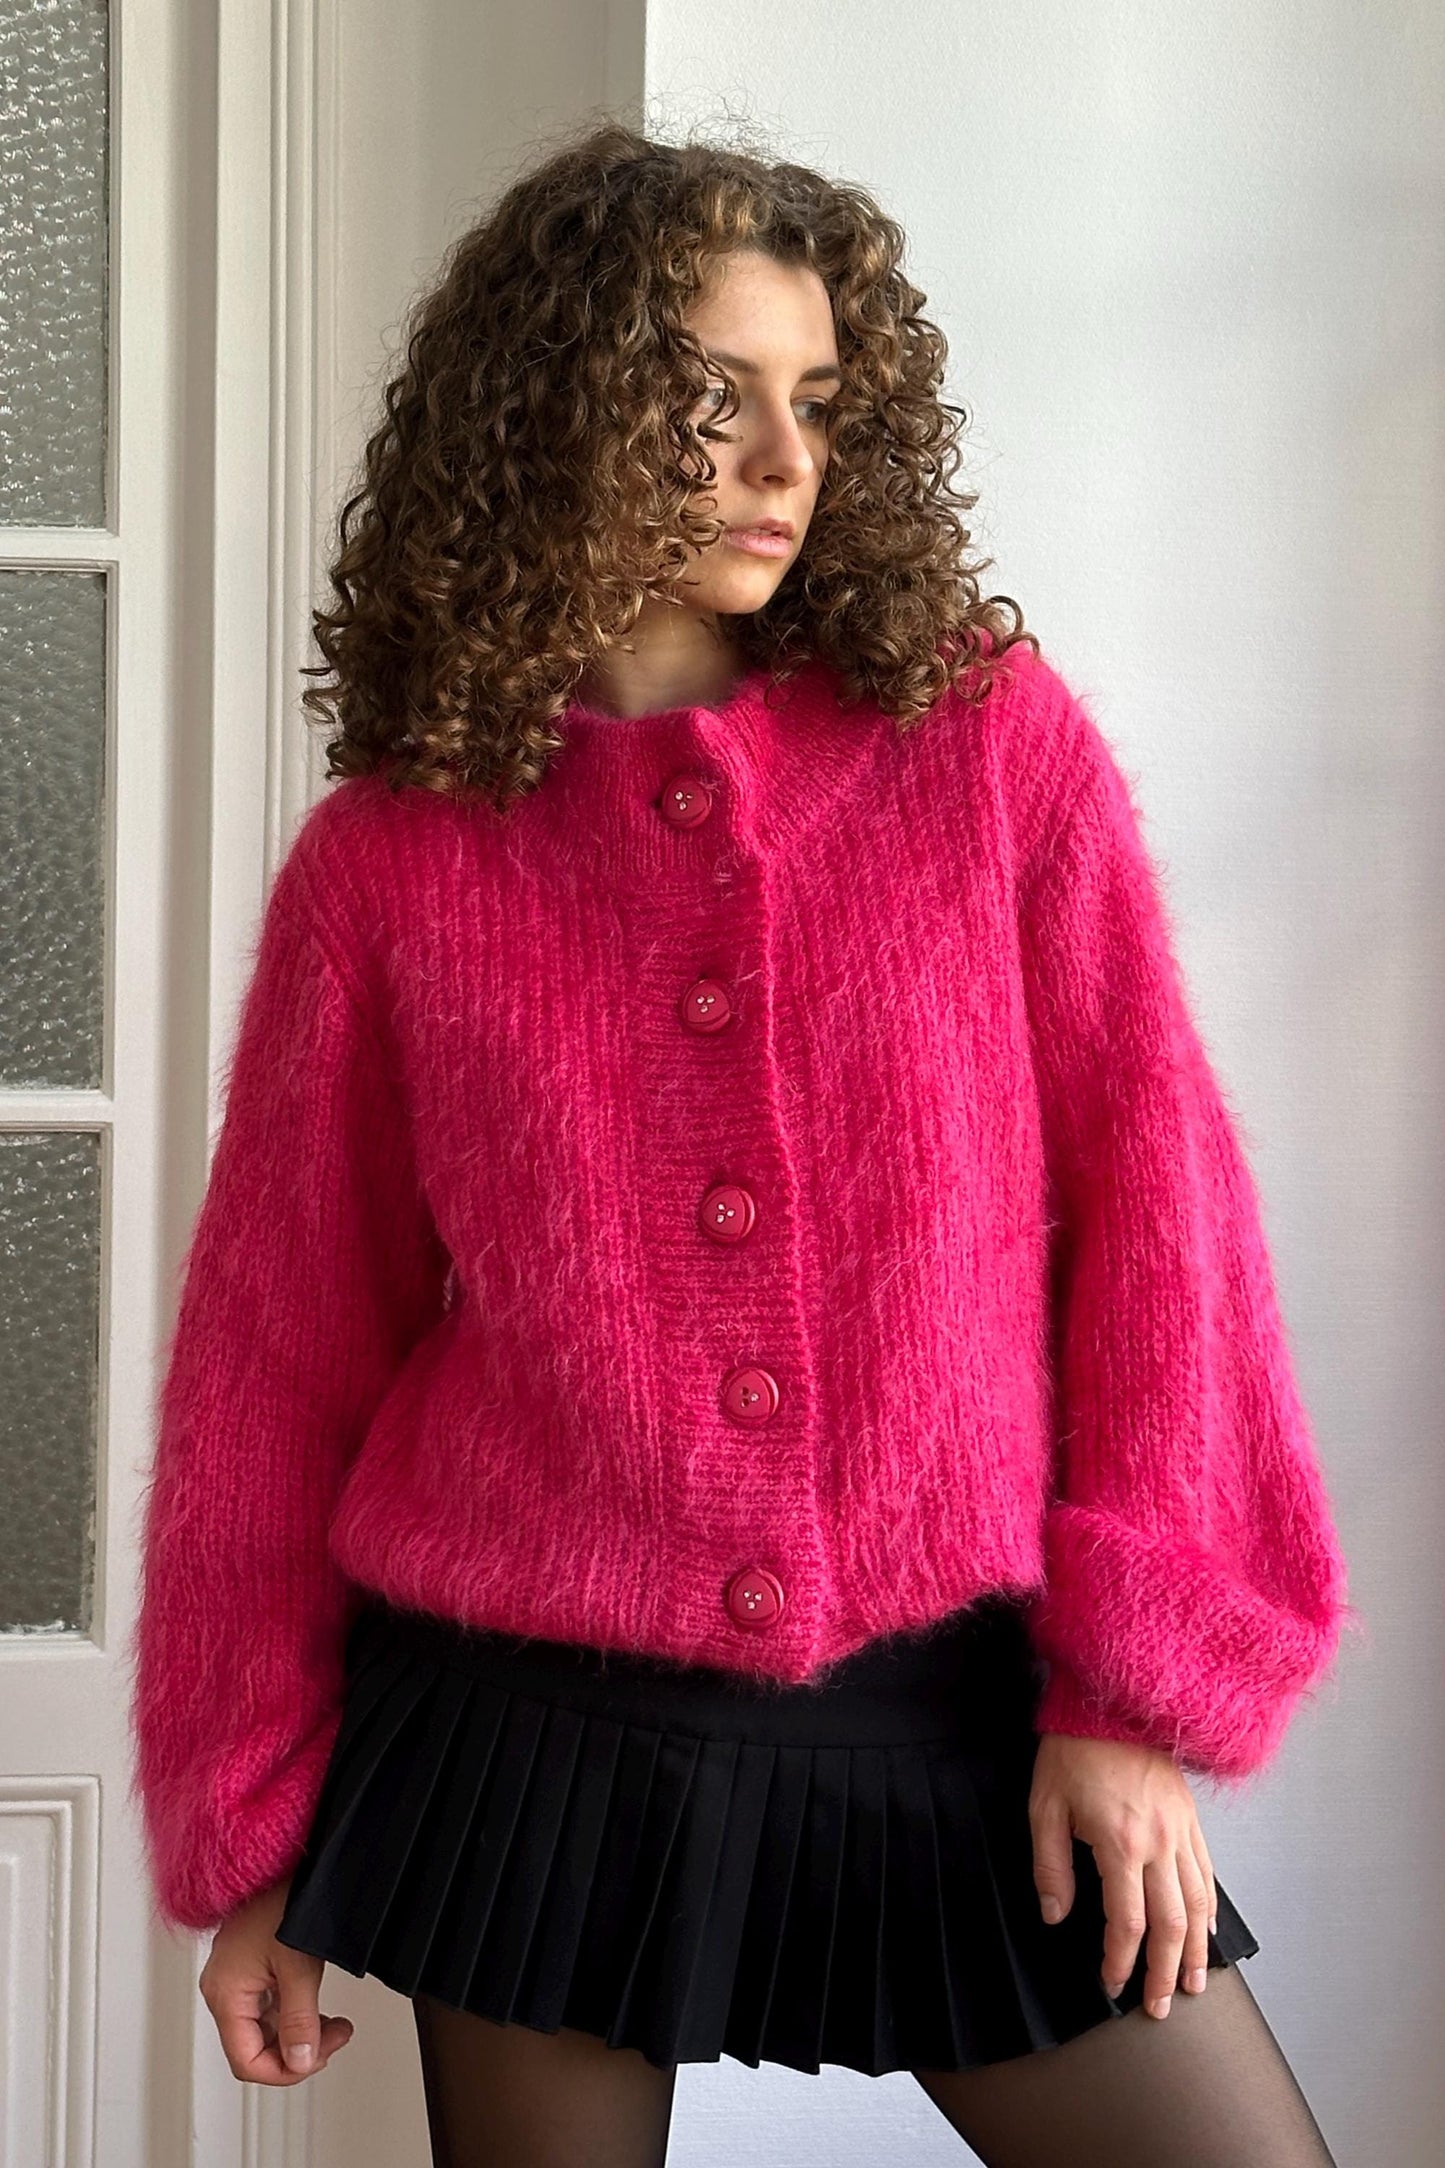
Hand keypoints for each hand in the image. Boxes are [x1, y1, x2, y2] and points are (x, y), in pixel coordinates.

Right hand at [198, 1874, 354, 2082]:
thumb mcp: (299, 1966)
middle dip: (297, 2051)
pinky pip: (268, 2005)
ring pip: (264, 2028)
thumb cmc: (285, 1896)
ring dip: (299, 2032)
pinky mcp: (249, 1964)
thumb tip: (302, 2062)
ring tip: (334, 2026)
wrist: (290, 1855)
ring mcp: (235, 1975)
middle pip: (254, 2047)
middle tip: (334, 2040)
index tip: (316, 2060)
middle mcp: (223, 1987)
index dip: (283, 2071)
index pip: (246, 2060)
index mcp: (225, 1992)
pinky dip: (294, 2013)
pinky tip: (318, 2008)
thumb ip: (300, 2020)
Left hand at [1028, 1732, 1218, 2019]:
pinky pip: (1207, 1873)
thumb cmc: (1072, 1749)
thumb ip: (1050, 1865)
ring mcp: (1182, 1830)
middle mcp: (1160, 1842)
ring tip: (1195, 1984)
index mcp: (1120, 1843)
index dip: (1120, 1961)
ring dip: (1198, 1950)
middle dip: (1166, 1973)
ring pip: (1198, 1905)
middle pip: (1172, 1926)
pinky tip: (1207, 1930)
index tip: (1111, 1985)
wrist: (1111, 1700)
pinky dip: (1209, 1909)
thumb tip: (1056, 1915)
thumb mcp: (1045, 1805)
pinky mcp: (1191, 1817)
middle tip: (1161, 2008)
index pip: (1128, 1922)